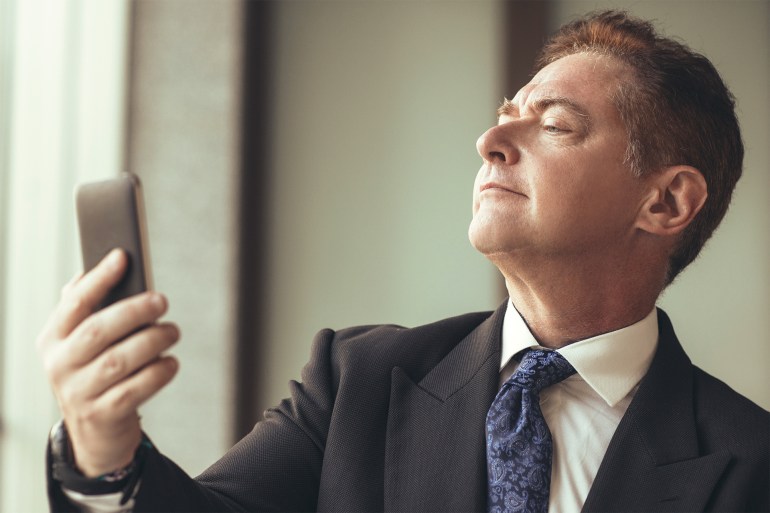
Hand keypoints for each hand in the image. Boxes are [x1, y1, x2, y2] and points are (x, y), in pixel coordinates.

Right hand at [37, 249, 179, 476]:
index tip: (122, 256)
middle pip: (98, 330)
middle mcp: (60, 366)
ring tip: (172, 331)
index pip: (74, 303)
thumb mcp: (80, 344)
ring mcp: (79, 394)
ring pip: (119, 360)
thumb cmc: (94, 373)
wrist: (95, 434)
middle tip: (161, 301)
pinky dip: (159, 371)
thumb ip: (88, 307)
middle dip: (134, 311)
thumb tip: (109, 263)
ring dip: (152, 340)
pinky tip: (171, 362)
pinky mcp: (104, 416)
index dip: (98, 278)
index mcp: (52, 340)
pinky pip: (135, 388)